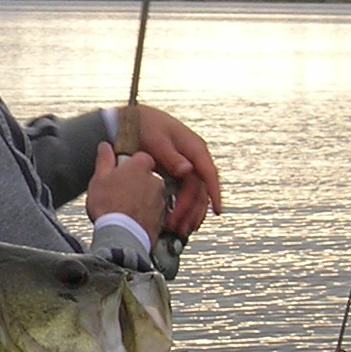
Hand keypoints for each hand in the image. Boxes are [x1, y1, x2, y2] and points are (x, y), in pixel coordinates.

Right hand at [85, 142, 167, 239]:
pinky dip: (145, 215)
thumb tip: (105, 146)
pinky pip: (153, 213)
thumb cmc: (109, 206)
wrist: (121, 235)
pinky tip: (131, 221)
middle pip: (147, 177)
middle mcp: (155, 181)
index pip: (141, 157)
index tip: (121, 171)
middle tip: (120, 192)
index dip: (131, 164)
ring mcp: (160, 200)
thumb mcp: (99, 178)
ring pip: (151, 195)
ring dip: (141, 200)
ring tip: (124, 210)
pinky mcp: (162, 218)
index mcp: (140, 167)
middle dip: (137, 183)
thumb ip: (104, 159)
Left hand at [127, 106, 222, 237]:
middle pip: (200, 190)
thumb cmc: (145, 126)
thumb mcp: (156, 139)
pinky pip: (187, 194)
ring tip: (180, 231)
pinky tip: (180, 221)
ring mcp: (188, 167)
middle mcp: (195, 159)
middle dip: (192, 211)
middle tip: (180, 228)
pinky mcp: (179, 174)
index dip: (214, 193)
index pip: (209, 173)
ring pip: (196, 195)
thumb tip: (188, 170)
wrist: (133, 121)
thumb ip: (170, 156)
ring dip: (190, 214)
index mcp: (194, 148)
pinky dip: (185, 209)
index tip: (217, 211)